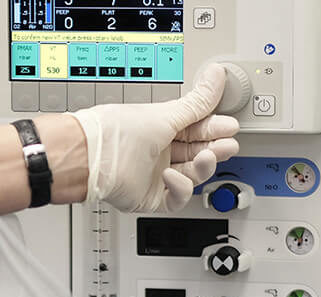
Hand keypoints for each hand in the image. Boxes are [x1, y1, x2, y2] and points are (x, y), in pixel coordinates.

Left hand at [69, 63, 240, 212]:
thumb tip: (217, 75)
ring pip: (191, 176)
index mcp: (160, 130)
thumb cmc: (118, 133)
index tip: (229, 125)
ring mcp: (154, 176)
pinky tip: (171, 174)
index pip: (196, 130)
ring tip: (206, 156)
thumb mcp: (166, 115)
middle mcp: (158, 153)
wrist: (92, 157)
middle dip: (215, 148)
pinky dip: (180, 187)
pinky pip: (175, 198)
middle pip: (196, 154)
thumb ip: (198, 102)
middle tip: (227, 144)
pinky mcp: (150, 198)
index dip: (214, 128)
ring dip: (203, 166)